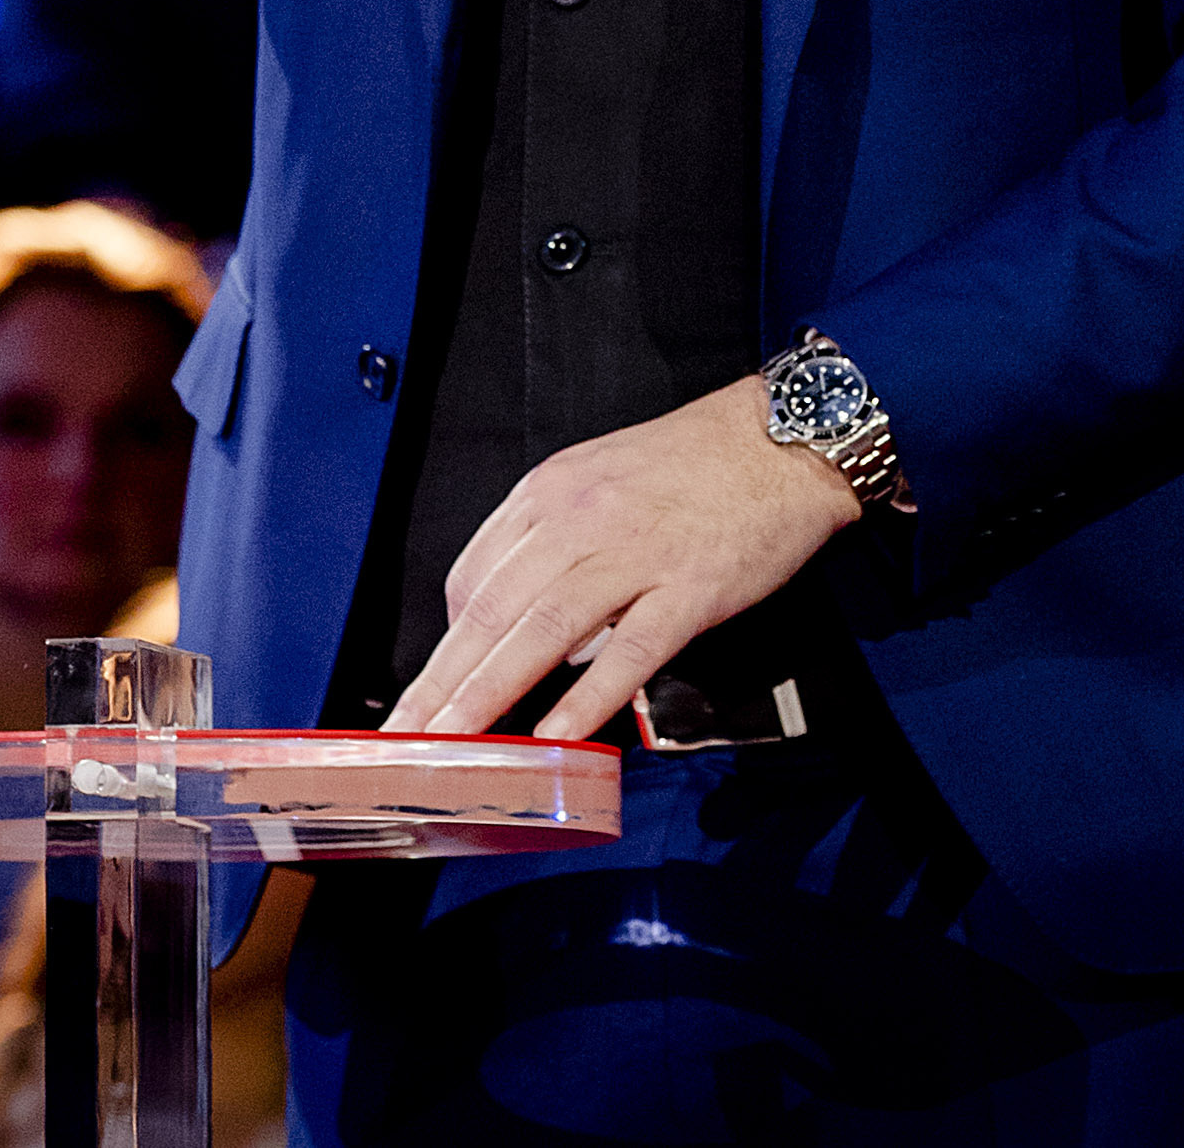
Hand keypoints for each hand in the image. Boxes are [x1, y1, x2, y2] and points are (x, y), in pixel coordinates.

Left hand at [382, 374, 858, 743]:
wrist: (782, 438)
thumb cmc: (692, 464)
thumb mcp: (599, 477)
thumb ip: (553, 540)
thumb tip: (519, 618)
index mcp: (551, 491)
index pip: (474, 576)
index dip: (443, 645)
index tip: (424, 695)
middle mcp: (580, 518)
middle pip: (493, 610)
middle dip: (439, 684)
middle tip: (402, 740)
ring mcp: (635, 552)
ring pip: (544, 631)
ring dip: (489, 695)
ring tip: (453, 745)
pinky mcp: (689, 586)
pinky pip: (630, 649)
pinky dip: (588, 695)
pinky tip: (556, 735)